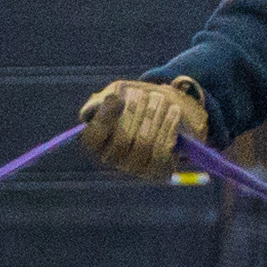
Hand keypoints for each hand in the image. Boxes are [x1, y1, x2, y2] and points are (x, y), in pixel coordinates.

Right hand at [78, 77, 207, 178]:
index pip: (93, 137)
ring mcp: (132, 168)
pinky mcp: (155, 172)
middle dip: (134, 114)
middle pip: (121, 141)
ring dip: (153, 119)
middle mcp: (111, 160)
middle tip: (143, 94)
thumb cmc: (128, 105)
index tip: (117, 97)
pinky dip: (168, 129)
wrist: (155, 119)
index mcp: (94, 143)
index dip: (105, 117)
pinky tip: (173, 111)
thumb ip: (106, 99)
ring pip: (144, 145)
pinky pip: (162, 153)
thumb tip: (111, 100)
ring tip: (160, 98)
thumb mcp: (114, 97)